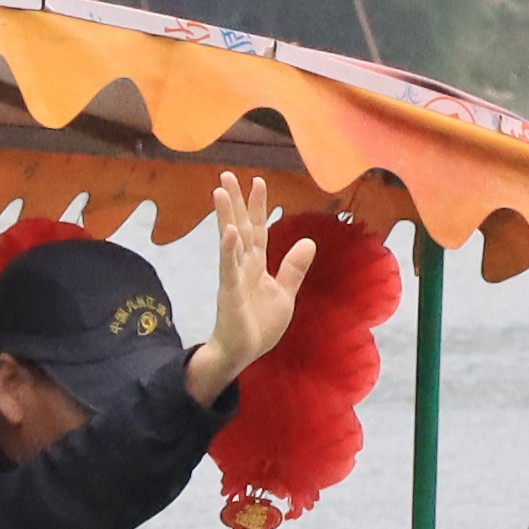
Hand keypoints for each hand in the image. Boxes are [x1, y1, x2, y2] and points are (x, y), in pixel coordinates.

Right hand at [182, 167, 319, 403]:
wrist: (242, 354)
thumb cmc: (258, 326)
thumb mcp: (284, 294)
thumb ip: (294, 268)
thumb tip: (308, 242)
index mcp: (256, 265)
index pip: (258, 229)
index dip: (258, 206)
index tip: (258, 181)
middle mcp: (243, 266)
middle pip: (240, 227)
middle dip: (235, 202)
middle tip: (226, 175)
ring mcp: (234, 278)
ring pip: (230, 242)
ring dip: (226, 216)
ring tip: (220, 192)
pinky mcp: (230, 294)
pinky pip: (229, 268)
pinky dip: (229, 250)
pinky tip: (229, 232)